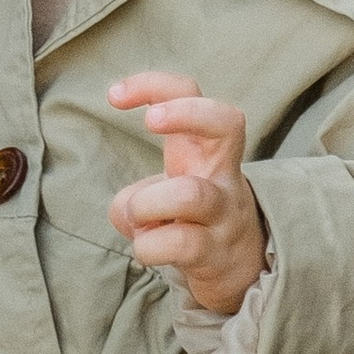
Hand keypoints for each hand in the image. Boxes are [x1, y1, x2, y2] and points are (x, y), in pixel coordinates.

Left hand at [105, 73, 267, 318]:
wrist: (240, 269)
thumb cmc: (192, 219)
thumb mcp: (162, 195)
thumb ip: (135, 196)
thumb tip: (130, 211)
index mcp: (205, 147)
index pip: (190, 93)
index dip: (155, 84)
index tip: (114, 95)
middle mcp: (223, 173)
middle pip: (227, 123)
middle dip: (184, 113)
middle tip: (150, 122)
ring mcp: (224, 213)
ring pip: (190, 194)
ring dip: (146, 204)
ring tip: (138, 216)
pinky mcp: (217, 253)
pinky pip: (178, 244)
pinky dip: (147, 246)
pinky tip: (147, 248)